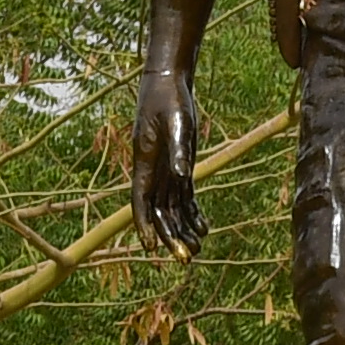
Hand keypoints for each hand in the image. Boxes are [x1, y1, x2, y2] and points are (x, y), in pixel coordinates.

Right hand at [130, 63, 202, 256]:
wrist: (169, 84)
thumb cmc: (170, 100)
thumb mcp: (177, 123)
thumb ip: (179, 151)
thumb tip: (182, 177)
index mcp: (144, 163)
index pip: (141, 202)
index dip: (145, 226)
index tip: (150, 249)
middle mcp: (153, 172)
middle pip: (160, 212)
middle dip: (170, 236)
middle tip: (185, 259)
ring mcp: (166, 171)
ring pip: (173, 208)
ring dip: (183, 229)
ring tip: (197, 250)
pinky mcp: (179, 166)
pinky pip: (185, 196)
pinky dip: (193, 213)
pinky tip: (203, 228)